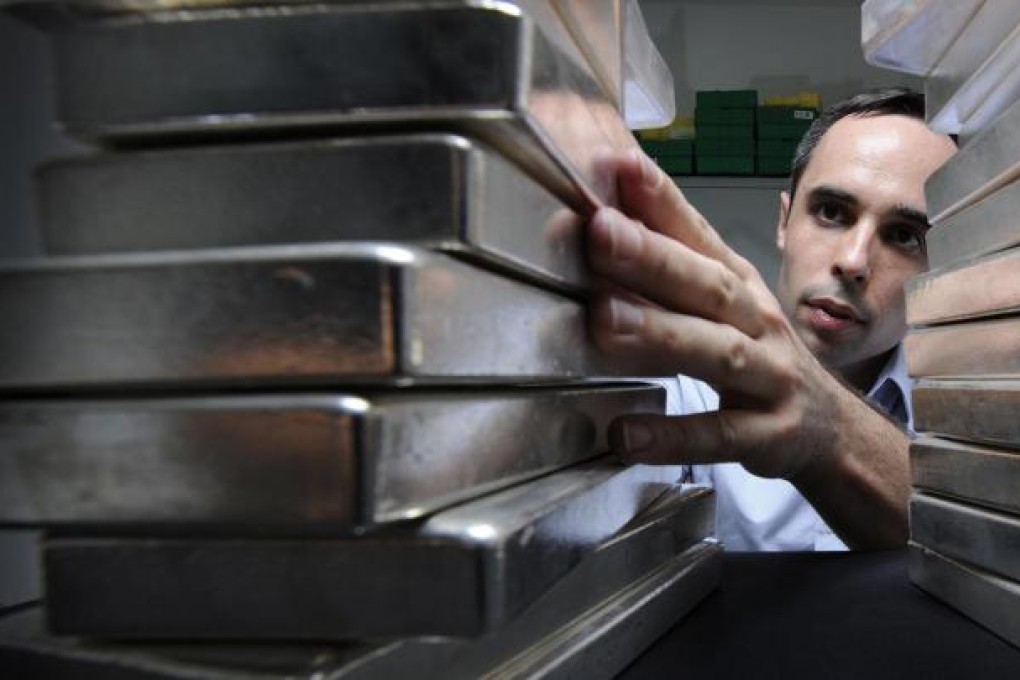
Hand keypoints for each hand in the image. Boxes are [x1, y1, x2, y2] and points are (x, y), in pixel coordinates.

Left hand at [586, 150, 844, 479]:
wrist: (829, 426)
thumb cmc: (757, 353)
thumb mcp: (720, 305)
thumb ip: (667, 271)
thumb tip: (596, 226)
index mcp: (736, 284)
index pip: (697, 233)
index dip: (660, 199)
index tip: (616, 165)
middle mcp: (756, 321)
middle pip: (706, 284)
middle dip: (653, 256)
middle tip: (600, 233)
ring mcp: (769, 377)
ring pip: (716, 351)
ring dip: (660, 333)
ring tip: (603, 321)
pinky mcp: (768, 435)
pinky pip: (719, 435)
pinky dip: (673, 436)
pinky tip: (626, 434)